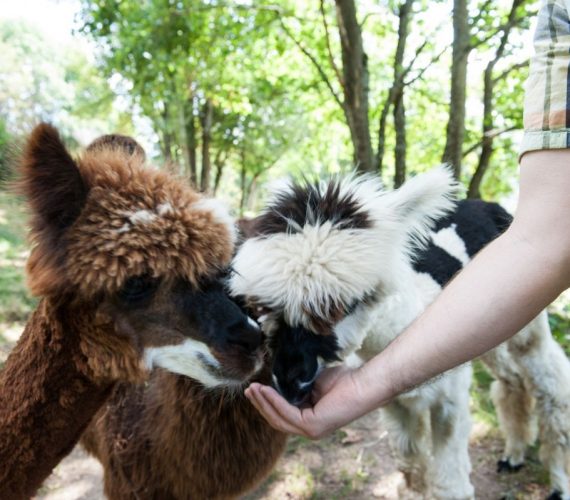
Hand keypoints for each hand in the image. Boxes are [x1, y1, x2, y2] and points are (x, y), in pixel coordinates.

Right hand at [244, 365, 370, 438]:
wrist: (363, 383)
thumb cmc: (344, 380)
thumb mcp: (313, 383)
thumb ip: (296, 387)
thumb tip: (278, 380)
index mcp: (309, 419)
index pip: (282, 415)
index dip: (266, 403)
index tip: (255, 388)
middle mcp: (309, 429)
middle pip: (276, 419)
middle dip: (260, 404)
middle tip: (248, 390)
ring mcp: (311, 431)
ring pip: (279, 418)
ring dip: (263, 402)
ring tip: (253, 388)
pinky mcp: (313, 427)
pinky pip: (287, 413)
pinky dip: (274, 401)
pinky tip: (266, 389)